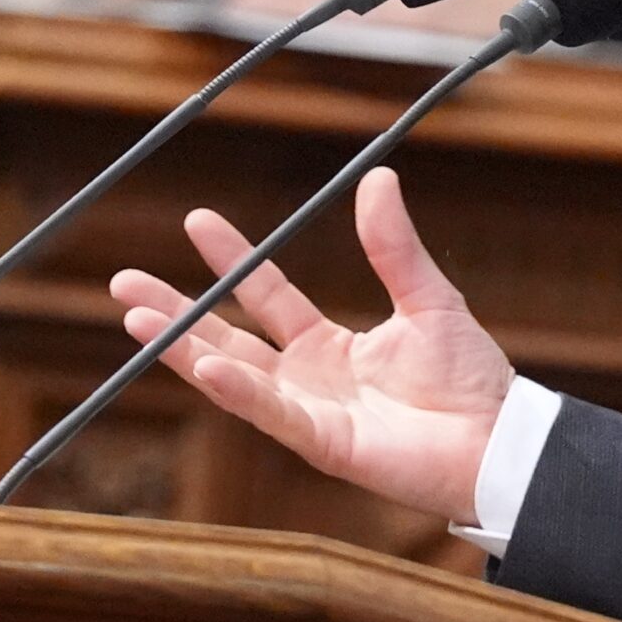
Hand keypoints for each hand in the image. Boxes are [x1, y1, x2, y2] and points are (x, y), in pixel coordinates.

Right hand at [109, 167, 512, 521]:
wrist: (497, 438)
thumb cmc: (469, 378)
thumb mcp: (428, 297)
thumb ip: (394, 245)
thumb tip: (378, 178)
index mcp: (331, 345)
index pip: (266, 295)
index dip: (232, 259)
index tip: (195, 220)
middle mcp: (309, 379)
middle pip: (228, 336)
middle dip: (177, 310)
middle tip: (123, 281)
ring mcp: (309, 412)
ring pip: (233, 375)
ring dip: (184, 348)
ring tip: (135, 317)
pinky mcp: (322, 443)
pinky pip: (271, 412)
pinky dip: (237, 389)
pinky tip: (204, 363)